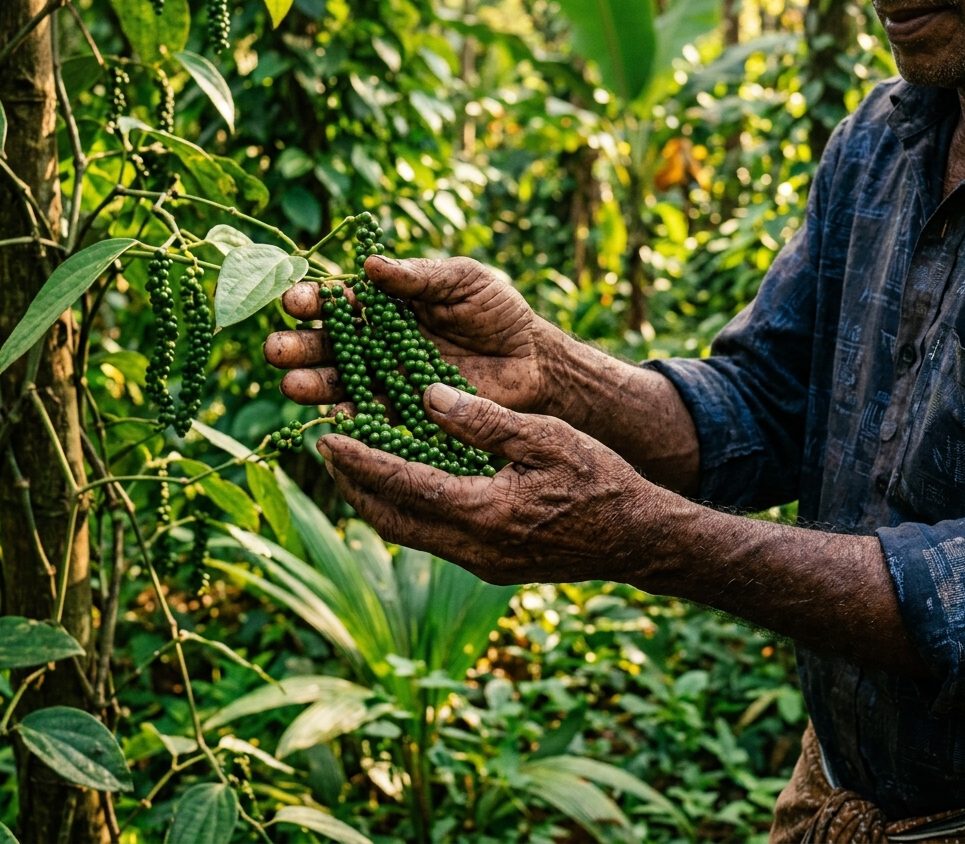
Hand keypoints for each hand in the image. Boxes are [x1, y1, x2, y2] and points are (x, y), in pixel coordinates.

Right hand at [265, 256, 555, 412]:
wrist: (532, 359)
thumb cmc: (497, 311)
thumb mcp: (464, 280)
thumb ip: (420, 276)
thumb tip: (370, 264)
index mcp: (386, 303)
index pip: (341, 301)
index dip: (315, 301)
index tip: (296, 302)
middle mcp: (377, 341)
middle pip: (328, 344)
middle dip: (300, 345)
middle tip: (276, 348)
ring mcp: (387, 378)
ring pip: (339, 381)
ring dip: (312, 383)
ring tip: (291, 384)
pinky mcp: (405, 412)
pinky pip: (372, 415)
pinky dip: (352, 417)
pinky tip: (335, 417)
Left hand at [315, 381, 674, 584]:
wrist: (637, 540)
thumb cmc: (600, 481)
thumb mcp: (547, 438)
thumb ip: (486, 421)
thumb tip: (429, 397)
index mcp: (485, 512)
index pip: (404, 484)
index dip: (360, 460)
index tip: (327, 436)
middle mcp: (474, 547)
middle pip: (392, 520)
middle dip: (355, 486)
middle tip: (330, 450)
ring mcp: (481, 563)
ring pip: (409, 535)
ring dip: (378, 501)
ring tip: (356, 465)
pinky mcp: (491, 567)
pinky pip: (433, 540)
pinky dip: (409, 511)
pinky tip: (408, 484)